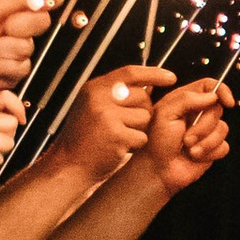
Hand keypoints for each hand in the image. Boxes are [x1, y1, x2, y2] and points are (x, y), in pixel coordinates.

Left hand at [0, 0, 55, 107]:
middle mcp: (19, 23)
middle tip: (6, 26)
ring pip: (29, 46)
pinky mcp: (15, 70)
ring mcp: (18, 48)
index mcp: (13, 2)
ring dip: (5, 48)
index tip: (43, 0)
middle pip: (44, 20)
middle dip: (24, 24)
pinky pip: (21, 66)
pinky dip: (1, 66)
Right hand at [52, 63, 173, 185]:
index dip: (153, 73)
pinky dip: (135, 145)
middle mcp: (99, 98)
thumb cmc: (84, 140)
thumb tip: (149, 85)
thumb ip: (115, 95)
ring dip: (138, 130)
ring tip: (118, 138)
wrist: (69, 166)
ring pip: (145, 117)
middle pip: (142, 96)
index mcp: (94, 88)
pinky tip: (118, 148)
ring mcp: (107, 116)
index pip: (130, 73)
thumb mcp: (92, 108)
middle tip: (126, 126)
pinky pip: (142, 136)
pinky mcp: (116, 135)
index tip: (170, 77)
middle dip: (143, 112)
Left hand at [146, 77, 232, 191]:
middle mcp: (198, 114)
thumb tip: (213, 96)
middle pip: (218, 110)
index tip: (227, 101)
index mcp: (186, 100)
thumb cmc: (155, 141)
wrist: (156, 169)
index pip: (210, 86)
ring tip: (188, 149)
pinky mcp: (212, 148)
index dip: (222, 90)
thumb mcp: (166, 113)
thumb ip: (188, 99)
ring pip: (223, 129)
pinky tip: (195, 156)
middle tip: (186, 138)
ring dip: (205, 142)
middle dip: (203, 126)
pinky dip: (209, 153)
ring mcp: (206, 132)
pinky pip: (223, 147)